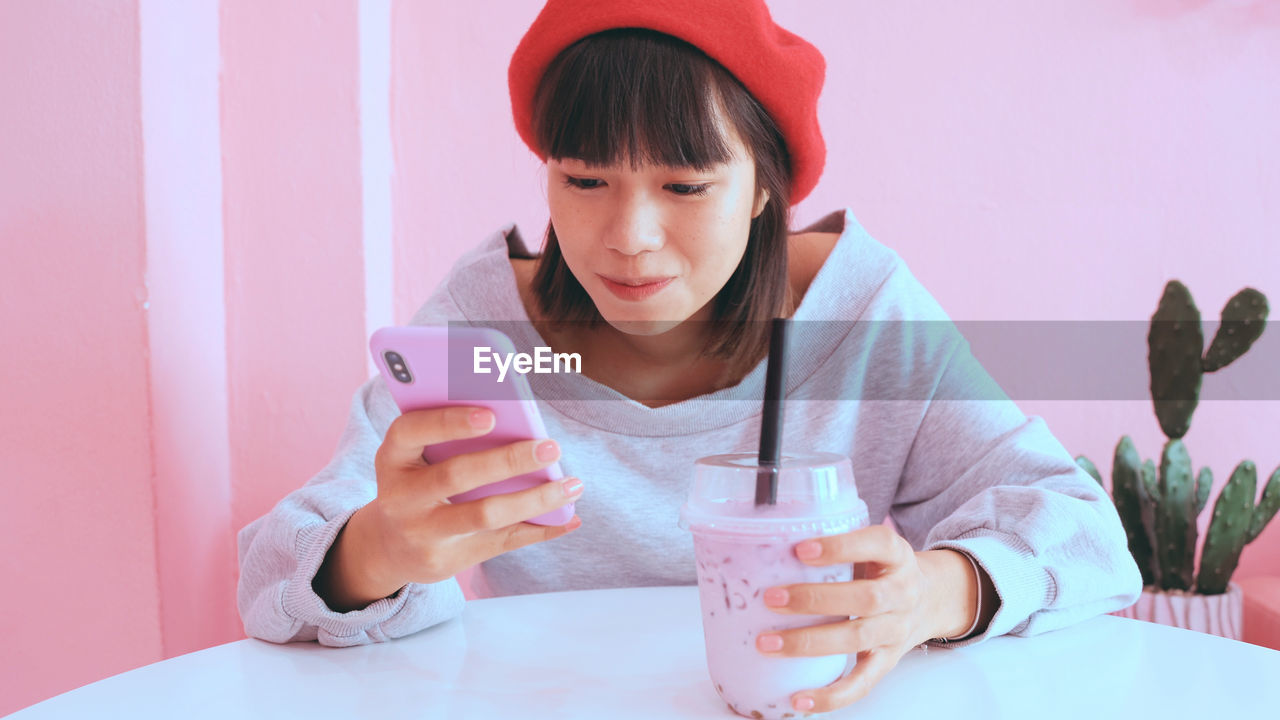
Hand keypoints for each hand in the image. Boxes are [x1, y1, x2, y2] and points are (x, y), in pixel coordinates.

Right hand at [314, 406, 582, 610]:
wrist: (389, 546)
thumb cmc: (417, 482)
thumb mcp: (415, 457)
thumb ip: (449, 437)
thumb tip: (518, 417)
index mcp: (392, 459)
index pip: (410, 432)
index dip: (448, 423)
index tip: (490, 415)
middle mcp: (401, 498)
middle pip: (457, 476)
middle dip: (508, 461)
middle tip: (551, 448)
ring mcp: (424, 533)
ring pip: (485, 515)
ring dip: (535, 499)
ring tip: (573, 484)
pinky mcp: (449, 560)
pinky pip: (502, 543)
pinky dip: (540, 530)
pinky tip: (569, 517)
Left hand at [754, 524, 978, 713]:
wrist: (931, 599)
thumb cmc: (881, 568)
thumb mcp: (870, 547)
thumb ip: (834, 545)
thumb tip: (766, 547)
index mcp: (896, 556)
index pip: (877, 544)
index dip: (841, 547)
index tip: (800, 549)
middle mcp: (903, 592)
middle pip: (866, 598)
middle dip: (814, 599)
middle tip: (770, 599)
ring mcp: (896, 630)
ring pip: (858, 638)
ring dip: (809, 642)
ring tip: (767, 643)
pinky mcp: (887, 661)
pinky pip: (862, 683)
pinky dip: (830, 695)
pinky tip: (798, 698)